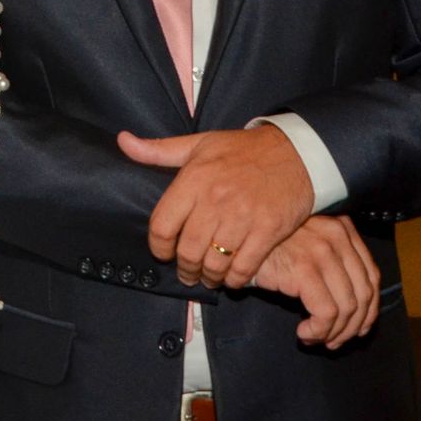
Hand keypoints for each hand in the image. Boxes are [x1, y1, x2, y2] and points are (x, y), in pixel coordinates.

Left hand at [117, 125, 313, 287]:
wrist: (297, 152)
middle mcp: (215, 200)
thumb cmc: (244, 150)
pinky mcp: (268, 231)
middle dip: (184, 268)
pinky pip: (244, 267)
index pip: (162, 226)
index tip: (162, 253)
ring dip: (208, 277)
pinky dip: (234, 279)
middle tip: (186, 272)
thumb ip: (158, 150)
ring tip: (207, 277)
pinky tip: (231, 277)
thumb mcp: (199, 143)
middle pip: (187, 250)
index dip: (158, 247)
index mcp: (194, 179)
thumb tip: (123, 141)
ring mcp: (243, 217)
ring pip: (214, 263)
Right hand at [253, 215, 380, 349]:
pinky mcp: (304, 269)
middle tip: (335, 342)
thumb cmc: (269, 248)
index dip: (369, 309)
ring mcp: (322, 252)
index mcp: (343, 229)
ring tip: (317, 340)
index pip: (371, 276)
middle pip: (363, 294)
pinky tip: (304, 333)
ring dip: (334, 333)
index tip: (358, 329)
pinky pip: (326, 313)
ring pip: (347, 307)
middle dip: (352, 326)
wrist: (235, 242)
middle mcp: (337, 237)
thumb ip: (334, 265)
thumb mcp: (308, 246)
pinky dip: (319, 331)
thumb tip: (357, 311)